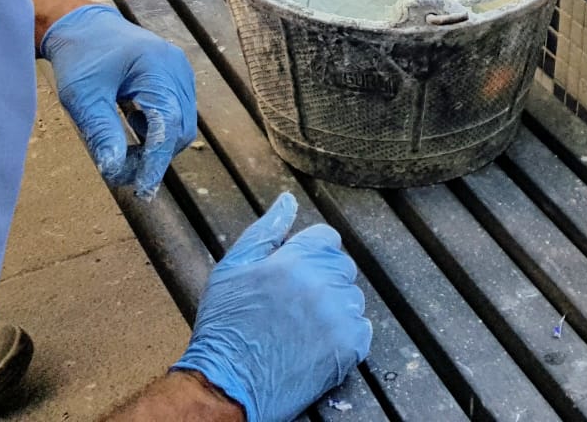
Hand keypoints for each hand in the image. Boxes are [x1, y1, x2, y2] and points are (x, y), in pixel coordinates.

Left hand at [40, 4, 197, 195]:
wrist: (83, 26)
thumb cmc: (80, 58)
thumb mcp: (82, 97)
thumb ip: (101, 132)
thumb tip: (115, 171)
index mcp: (156, 67)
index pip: (167, 122)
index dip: (156, 160)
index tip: (143, 190)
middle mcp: (176, 69)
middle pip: (180, 128)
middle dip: (155, 155)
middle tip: (121, 170)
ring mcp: (179, 72)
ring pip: (181, 124)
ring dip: (156, 144)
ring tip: (123, 147)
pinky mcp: (175, 78)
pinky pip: (176, 113)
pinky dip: (157, 129)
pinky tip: (133, 121)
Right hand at [173, 194, 372, 421]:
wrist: (225, 386)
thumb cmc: (224, 328)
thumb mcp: (232, 270)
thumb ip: (265, 231)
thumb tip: (289, 200)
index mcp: (295, 259)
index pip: (326, 239)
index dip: (310, 255)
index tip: (294, 275)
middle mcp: (321, 283)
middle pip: (341, 266)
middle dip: (323, 279)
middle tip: (293, 306)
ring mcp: (338, 316)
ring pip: (352, 297)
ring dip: (334, 308)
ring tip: (301, 328)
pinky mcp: (348, 347)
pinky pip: (361, 328)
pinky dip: (345, 335)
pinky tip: (316, 344)